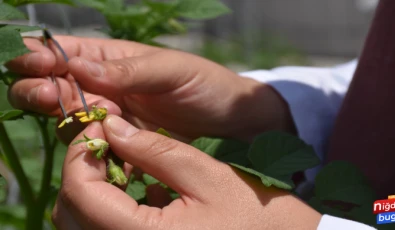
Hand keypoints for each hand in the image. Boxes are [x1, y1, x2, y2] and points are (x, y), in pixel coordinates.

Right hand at [6, 36, 294, 142]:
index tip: (32, 68)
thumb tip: (78, 66)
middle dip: (42, 89)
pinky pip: (94, 144)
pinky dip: (86, 145)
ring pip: (70, 116)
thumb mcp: (170, 70)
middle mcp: (105, 85)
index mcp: (112, 58)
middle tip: (44, 96)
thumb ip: (127, 70)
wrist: (229, 118)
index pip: (66, 53)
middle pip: (57, 85)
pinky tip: (88, 147)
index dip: (43, 57)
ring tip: (66, 117)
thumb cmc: (205, 83)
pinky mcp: (122, 141)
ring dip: (61, 117)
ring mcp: (112, 115)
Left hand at [52, 115, 319, 229]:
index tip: (99, 126)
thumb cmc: (255, 214)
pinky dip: (104, 208)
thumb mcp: (206, 174)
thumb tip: (111, 126)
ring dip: (89, 190)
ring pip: (80, 226)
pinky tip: (134, 188)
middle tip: (108, 141)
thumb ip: (154, 148)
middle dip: (81, 171)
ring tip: (121, 162)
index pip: (80, 194)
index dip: (81, 154)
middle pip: (70, 213)